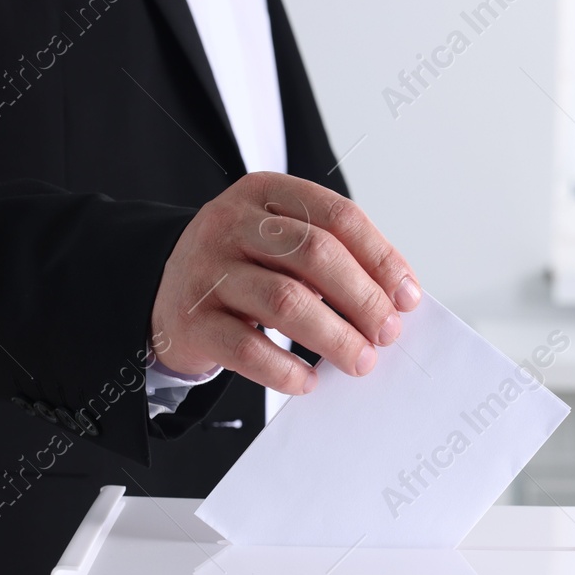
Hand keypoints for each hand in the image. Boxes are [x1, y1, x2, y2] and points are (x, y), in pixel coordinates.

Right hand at [150, 172, 420, 392]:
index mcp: (264, 193)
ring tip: (360, 360)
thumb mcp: (283, 244)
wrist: (167, 293)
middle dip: (362, 298)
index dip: (380, 257)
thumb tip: (398, 300)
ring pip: (284, 300)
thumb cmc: (245, 268)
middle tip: (387, 333)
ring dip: (334, 336)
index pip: (337, 216)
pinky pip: (246, 349)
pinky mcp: (190, 321)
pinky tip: (309, 381)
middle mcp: (230, 223)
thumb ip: (335, 259)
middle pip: (313, 253)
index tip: (407, 297)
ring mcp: (206, 270)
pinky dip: (285, 370)